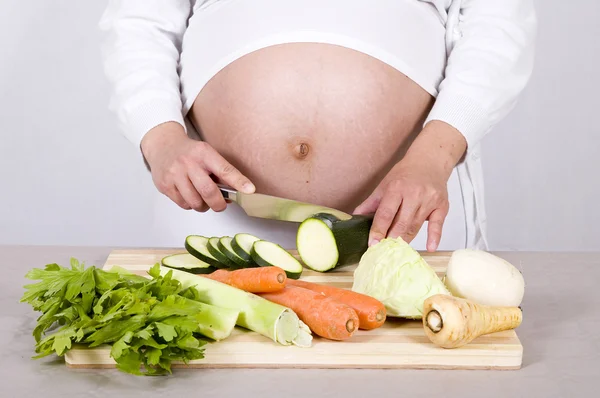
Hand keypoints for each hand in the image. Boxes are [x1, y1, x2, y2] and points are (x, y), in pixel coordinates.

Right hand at [140, 122, 254, 211]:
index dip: (238, 182)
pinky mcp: (165, 185)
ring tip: (203, 199)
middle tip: (221, 205)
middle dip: (218, 204)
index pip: (224, 169)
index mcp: (203, 153)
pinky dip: (190, 204)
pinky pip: (183, 204)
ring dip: (203, 206)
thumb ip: (221, 172)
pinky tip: (190, 195)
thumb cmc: (189, 153)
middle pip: (208, 191)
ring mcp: (174, 175)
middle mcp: (188, 163)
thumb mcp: (207, 154)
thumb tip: (237, 192)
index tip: (249, 190)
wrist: (162, 146)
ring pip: (195, 202)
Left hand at [354, 121, 466, 251]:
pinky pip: (437, 224)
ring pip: (415, 226)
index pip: (385, 214)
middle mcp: (414, 194)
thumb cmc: (405, 174)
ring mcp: (429, 200)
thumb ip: (370, 203)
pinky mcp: (442, 206)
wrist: (430, 161)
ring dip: (405, 240)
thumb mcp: (384, 184)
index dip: (378, 230)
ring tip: (396, 251)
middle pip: (401, 223)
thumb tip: (353, 218)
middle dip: (391, 239)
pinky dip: (434, 237)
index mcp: (396, 188)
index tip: (372, 244)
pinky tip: (430, 247)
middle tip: (383, 252)